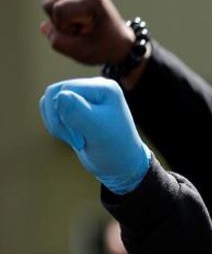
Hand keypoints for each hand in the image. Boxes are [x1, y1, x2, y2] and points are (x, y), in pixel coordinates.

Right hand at [39, 78, 150, 193]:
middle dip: (58, 120)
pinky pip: (51, 110)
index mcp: (104, 88)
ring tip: (76, 140)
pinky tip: (72, 137)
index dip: (64, 113)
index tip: (80, 138)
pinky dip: (56, 125)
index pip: (66, 89)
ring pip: (50, 101)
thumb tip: (59, 94)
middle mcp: (94, 87)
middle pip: (54, 93)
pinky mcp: (76, 108)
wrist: (120, 165)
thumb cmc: (115, 148)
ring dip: (56, 124)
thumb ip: (78, 111)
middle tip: (77, 141)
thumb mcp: (97, 130)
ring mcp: (85, 97)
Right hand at [40, 0, 133, 65]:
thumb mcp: (82, 52)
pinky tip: (77, 17)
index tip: (85, 32)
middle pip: (49, 4)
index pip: (58, 11)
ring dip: (60, 18)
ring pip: (47, 2)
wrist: (118, 40)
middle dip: (60, 22)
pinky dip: (60, 12)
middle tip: (82, 28)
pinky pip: (50, 0)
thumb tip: (44, 26)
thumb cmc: (103, 47)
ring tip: (81, 23)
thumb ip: (59, 42)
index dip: (65, 28)